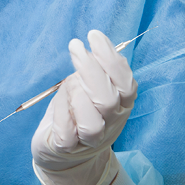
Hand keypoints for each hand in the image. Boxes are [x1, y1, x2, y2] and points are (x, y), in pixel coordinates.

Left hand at [31, 30, 137, 184]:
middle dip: (90, 69)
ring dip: (76, 94)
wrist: (64, 149)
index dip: (111, 59)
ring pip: (92, 122)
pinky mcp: (68, 147)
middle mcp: (111, 122)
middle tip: (75, 46)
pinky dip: (62, 110)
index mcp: (122, 103)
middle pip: (108, 100)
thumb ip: (98, 68)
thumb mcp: (91, 84)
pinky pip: (67, 132)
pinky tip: (58, 97)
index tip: (93, 35)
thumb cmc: (78, 107)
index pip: (126, 83)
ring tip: (67, 81)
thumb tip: (97, 44)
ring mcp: (91, 139)